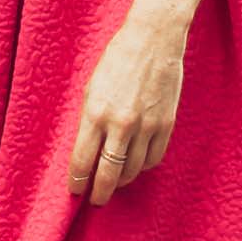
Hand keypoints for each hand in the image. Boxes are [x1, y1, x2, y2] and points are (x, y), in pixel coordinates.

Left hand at [67, 3, 188, 207]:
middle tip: (96, 200)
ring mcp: (146, 126)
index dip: (78, 181)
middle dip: (99, 192)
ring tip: (115, 181)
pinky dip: (143, 166)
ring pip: (132, 170)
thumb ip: (89, 121)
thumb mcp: (92, 88)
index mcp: (96, 114)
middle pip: (108, 174)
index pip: (82, 161)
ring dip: (121, 180)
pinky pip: (153, 159)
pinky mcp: (166, 125)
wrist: (154, 40)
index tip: (76, 190)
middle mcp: (120, 124)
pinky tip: (135, 164)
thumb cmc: (117, 59)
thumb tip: (87, 152)